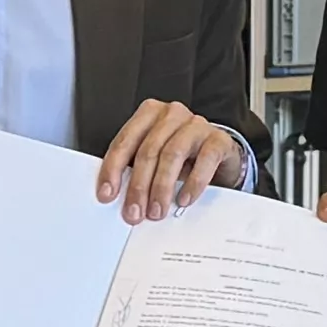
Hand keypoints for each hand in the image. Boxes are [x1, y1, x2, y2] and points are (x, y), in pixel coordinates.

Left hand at [92, 98, 245, 224]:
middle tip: (135, 211)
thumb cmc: (182, 157)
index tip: (107, 194)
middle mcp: (172, 114)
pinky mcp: (217, 139)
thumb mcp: (155, 159)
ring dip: (161, 187)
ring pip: (172, 154)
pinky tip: (184, 199)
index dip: (113, 169)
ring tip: (157, 211)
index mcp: (149, 114)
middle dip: (138, 186)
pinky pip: (204, 160)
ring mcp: (196, 124)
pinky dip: (192, 183)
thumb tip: (117, 196)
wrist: (219, 156)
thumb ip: (136, 168)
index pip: (125, 141)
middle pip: (148, 150)